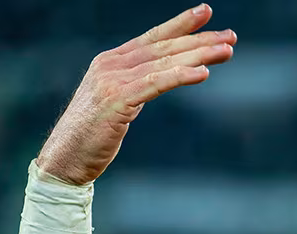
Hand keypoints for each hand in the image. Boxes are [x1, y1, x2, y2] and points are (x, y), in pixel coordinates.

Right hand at [35, 4, 235, 185]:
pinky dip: (181, 75)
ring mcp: (113, 80)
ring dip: (199, 55)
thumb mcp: (116, 102)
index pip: (153, 37)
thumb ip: (136, 86)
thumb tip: (160, 79)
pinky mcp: (118, 100)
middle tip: (231, 36)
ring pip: (165, 63)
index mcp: (111, 61)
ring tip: (227, 51)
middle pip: (165, 47)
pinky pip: (156, 83)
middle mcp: (112, 65)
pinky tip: (203, 72)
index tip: (206, 12)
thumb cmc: (92, 134)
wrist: (65, 157)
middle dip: (200, 40)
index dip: (180, 24)